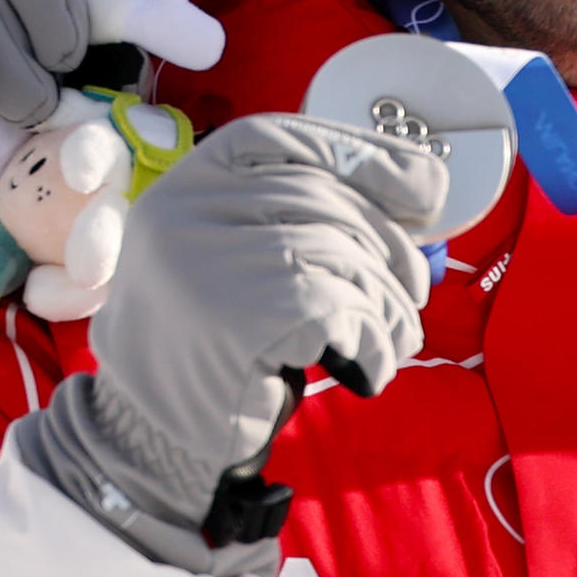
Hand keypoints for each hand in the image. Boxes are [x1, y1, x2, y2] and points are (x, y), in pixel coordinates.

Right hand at [11, 112, 446, 574]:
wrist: (153, 437)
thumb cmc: (214, 350)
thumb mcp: (239, 262)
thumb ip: (302, 218)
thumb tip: (423, 181)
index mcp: (183, 188)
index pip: (281, 139)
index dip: (361, 155)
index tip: (423, 187)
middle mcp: (186, 213)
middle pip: (325, 201)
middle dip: (388, 249)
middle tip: (412, 294)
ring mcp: (210, 262)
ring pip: (343, 259)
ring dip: (387, 309)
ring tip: (388, 343)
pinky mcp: (247, 317)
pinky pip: (345, 312)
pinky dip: (374, 345)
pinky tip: (366, 372)